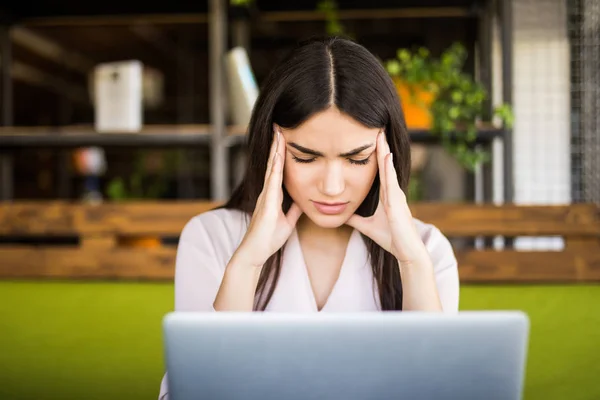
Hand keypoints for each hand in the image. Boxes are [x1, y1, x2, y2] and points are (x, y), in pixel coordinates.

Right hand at [235, 128, 302, 267]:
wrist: (255, 253)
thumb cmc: (269, 239)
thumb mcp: (288, 221)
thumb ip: (294, 210)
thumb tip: (304, 201)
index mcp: (274, 195)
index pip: (279, 169)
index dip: (282, 154)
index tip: (285, 137)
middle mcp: (268, 192)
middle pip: (274, 164)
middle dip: (277, 145)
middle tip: (279, 126)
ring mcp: (266, 196)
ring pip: (272, 169)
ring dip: (275, 151)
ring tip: (278, 133)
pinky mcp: (267, 204)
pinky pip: (272, 182)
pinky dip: (275, 168)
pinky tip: (278, 156)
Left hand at [346, 131, 429, 265]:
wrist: (406, 252)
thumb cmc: (391, 239)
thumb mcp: (367, 226)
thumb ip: (355, 220)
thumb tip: (341, 215)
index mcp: (388, 196)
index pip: (380, 171)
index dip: (376, 155)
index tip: (371, 139)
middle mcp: (394, 192)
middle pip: (386, 165)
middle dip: (382, 147)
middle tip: (377, 128)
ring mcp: (397, 196)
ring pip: (389, 169)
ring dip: (385, 152)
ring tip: (380, 135)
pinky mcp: (397, 203)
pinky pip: (391, 182)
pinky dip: (388, 168)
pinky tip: (385, 156)